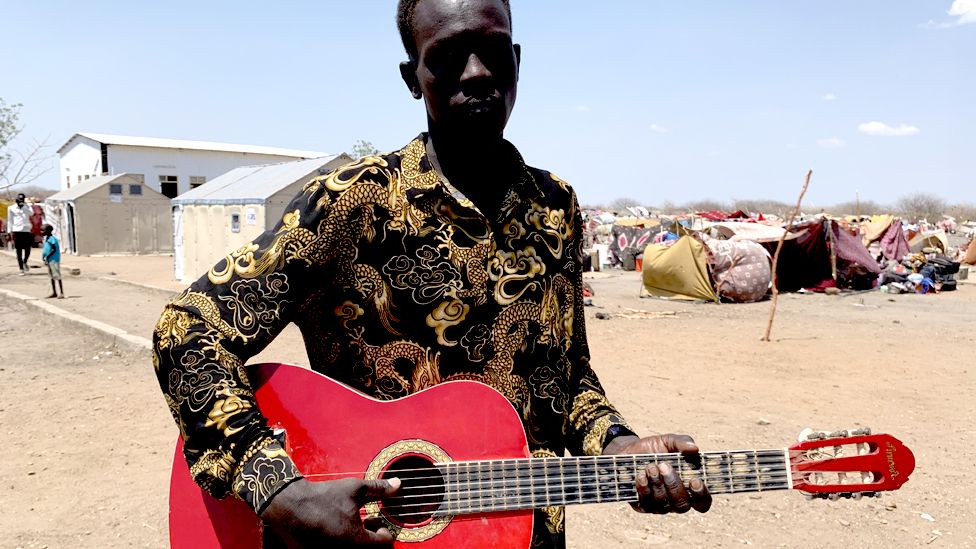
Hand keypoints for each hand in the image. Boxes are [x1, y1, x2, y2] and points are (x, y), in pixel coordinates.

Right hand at [259, 477, 400, 546]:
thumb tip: (398, 484)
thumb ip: (379, 489)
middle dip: (373, 540)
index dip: (384, 531)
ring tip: (350, 528)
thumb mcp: (354, 489)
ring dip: (359, 544)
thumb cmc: (323, 497)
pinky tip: (336, 533)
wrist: (289, 506)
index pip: (386, 545)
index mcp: (359, 542)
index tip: (374, 520)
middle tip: (365, 525)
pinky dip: (344, 546)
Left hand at [603, 434, 711, 514]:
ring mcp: (659, 506)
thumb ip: (682, 443)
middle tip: (664, 465)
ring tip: (650, 466)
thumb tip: (695, 448)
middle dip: (674, 485)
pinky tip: (641, 476)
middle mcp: (676, 500)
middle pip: (682, 505)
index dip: (702, 496)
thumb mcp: (668, 441)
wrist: (628, 451)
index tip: (695, 480)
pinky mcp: (642, 506)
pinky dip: (644, 490)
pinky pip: (646, 504)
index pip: (702, 502)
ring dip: (658, 484)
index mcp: (689, 488)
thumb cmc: (654, 448)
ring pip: (664, 505)